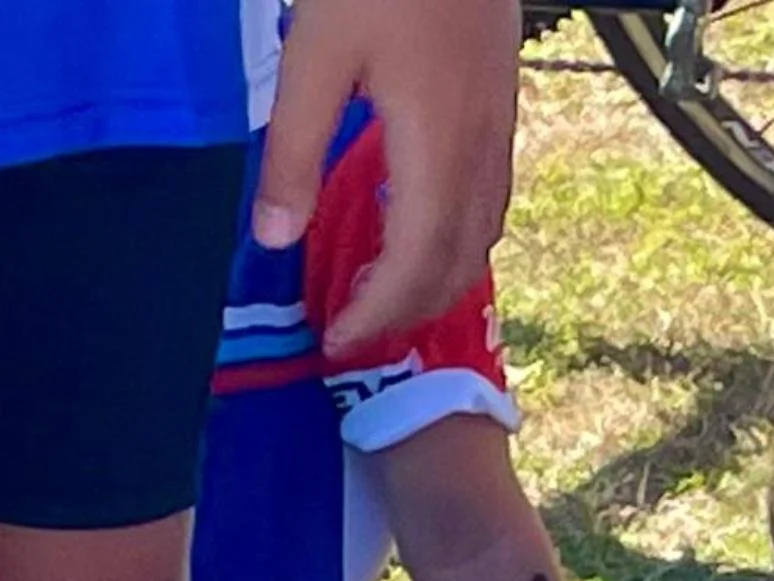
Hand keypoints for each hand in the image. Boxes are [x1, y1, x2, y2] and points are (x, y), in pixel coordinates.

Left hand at [256, 0, 519, 354]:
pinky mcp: (501, 111)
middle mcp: (478, 155)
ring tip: (382, 291)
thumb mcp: (314, 50)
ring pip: (479, 240)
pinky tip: (421, 231)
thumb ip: (294, 147)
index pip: (413, 265)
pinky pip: (488, 204)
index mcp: (435, 150)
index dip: (376, 313)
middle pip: (455, 267)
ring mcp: (498, 133)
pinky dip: (455, 240)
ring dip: (434, 281)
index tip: (336, 337)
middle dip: (406, 310)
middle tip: (354, 327)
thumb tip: (273, 236)